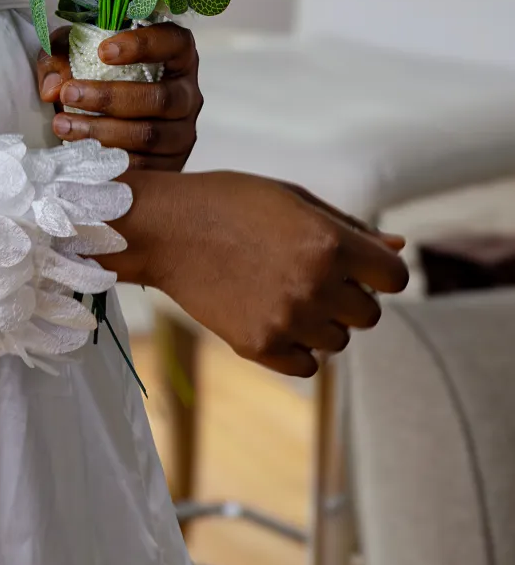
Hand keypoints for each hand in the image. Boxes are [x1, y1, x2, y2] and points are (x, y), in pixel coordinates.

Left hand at [38, 23, 200, 170]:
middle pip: (159, 98)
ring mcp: (183, 132)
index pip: (173, 42)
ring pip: (149, 136)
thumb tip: (53, 87)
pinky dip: (109, 161)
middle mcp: (187, 93)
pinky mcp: (172, 165)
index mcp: (177, 55)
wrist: (105, 118)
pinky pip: (144, 168)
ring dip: (102, 132)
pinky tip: (80, 152)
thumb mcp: (77, 53)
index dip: (143, 45)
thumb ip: (61, 58)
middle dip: (109, 97)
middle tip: (69, 94)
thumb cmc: (96, 73)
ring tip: (64, 124)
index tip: (103, 51)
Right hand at [115, 168, 409, 377]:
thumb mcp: (293, 199)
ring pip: (339, 340)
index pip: (395, 277)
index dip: (380, 270)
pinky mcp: (261, 346)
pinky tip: (270, 315)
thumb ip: (350, 227)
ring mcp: (288, 320)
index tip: (358, 265)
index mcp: (329, 242)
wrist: (164, 228)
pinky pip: (308, 365)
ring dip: (322, 322)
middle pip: (370, 314)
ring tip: (282, 291)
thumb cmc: (231, 203)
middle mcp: (315, 284)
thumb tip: (398, 246)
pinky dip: (297, 347)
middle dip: (349, 296)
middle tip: (309, 275)